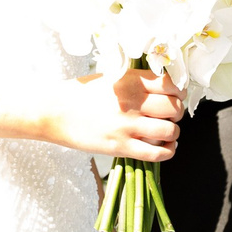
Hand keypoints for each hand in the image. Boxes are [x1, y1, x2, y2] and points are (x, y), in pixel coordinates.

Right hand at [0, 68, 181, 159]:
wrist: (53, 112)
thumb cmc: (80, 94)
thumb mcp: (110, 78)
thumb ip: (136, 81)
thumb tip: (164, 88)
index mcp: (130, 81)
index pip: (170, 84)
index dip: (178, 92)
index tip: (176, 97)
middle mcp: (132, 101)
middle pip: (174, 108)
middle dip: (176, 113)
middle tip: (170, 116)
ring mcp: (127, 125)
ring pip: (170, 131)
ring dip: (173, 133)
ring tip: (167, 134)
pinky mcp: (121, 146)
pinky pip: (157, 153)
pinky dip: (168, 152)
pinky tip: (166, 148)